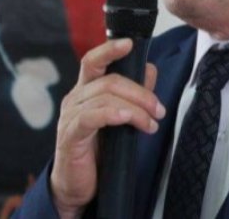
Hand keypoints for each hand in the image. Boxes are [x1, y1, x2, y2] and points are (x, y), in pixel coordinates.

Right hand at [50, 39, 164, 218]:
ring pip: (105, 97)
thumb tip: (150, 69)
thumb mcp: (121, 117)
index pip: (94, 61)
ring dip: (135, 108)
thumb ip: (133, 93)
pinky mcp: (69, 135)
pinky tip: (126, 119)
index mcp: (86, 90)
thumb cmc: (100, 149)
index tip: (130, 43)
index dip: (110, 49)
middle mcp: (75, 98)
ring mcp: (70, 116)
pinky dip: (113, 114)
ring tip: (151, 124)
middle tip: (158, 109)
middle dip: (140, 92)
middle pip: (109, 80)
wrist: (80, 185)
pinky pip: (91, 117)